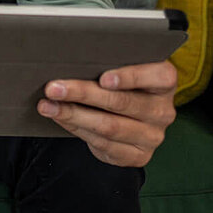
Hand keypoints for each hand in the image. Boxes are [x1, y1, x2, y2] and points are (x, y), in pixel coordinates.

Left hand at [37, 60, 178, 166]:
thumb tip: (68, 57)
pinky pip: (103, 144)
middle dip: (83, 94)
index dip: (131, 77)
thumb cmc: (120, 81)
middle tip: (54, 88)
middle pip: (122, 102)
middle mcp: (162, 110)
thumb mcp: (122, 66)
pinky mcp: (138, 155)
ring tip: (47, 106)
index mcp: (164, 81)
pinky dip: (76, 129)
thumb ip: (107, 61)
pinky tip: (60, 118)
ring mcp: (152, 136)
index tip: (103, 78)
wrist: (130, 116)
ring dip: (73, 115)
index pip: (158, 76)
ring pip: (109, 126)